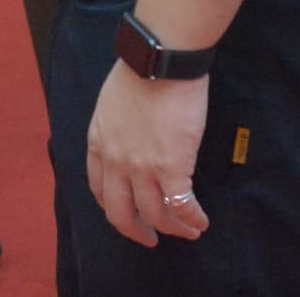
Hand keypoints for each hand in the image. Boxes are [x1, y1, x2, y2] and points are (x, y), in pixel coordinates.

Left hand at [86, 66, 211, 248]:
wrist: (159, 60)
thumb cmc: (141, 71)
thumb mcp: (110, 103)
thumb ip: (115, 128)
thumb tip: (131, 140)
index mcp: (98, 143)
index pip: (100, 190)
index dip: (115, 208)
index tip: (128, 215)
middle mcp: (115, 161)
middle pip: (121, 214)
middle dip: (137, 232)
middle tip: (151, 238)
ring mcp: (142, 167)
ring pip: (155, 215)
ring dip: (173, 229)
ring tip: (188, 231)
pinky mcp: (171, 166)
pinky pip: (181, 204)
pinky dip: (192, 218)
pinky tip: (201, 221)